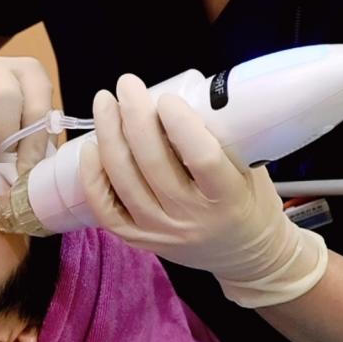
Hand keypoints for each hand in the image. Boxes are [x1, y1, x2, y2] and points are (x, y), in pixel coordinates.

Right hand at [0, 55, 52, 175]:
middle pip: (5, 98)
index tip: (24, 175)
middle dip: (2, 139)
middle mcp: (1, 69)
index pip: (37, 109)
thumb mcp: (27, 126)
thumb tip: (27, 180)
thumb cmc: (8, 118)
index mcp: (31, 75)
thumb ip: (32, 147)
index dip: (32, 146)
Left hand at [79, 73, 328, 307]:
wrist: (247, 256)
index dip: (180, 124)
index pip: (201, 157)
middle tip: (127, 85)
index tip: (166, 97)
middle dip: (135, 117)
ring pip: (125, 182)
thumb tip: (185, 92)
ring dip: (109, 137)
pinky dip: (93, 178)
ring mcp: (162, 232)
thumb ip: (223, 137)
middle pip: (154, 164)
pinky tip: (90, 148)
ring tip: (104, 104)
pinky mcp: (141, 241)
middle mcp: (192, 218)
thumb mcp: (252, 169)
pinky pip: (107, 210)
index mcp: (228, 198)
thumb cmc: (252, 202)